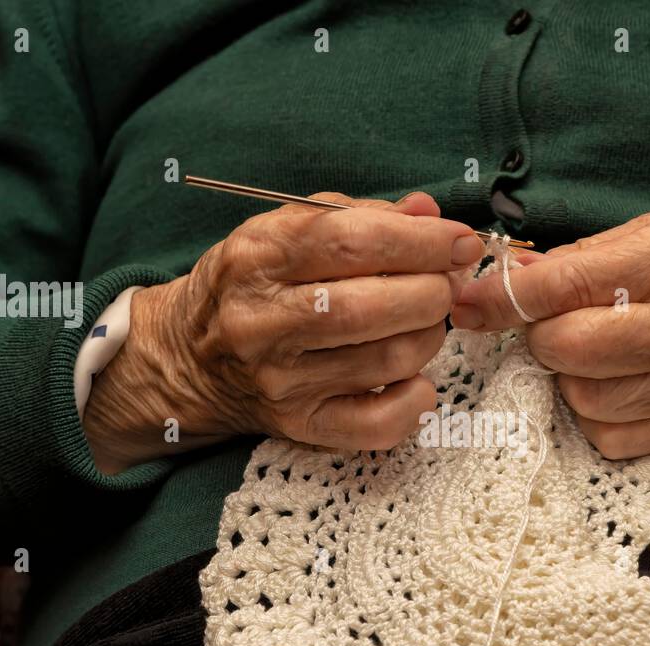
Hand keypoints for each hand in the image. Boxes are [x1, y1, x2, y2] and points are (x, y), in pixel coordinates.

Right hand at [83, 192, 486, 473]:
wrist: (190, 358)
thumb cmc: (253, 285)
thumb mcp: (287, 230)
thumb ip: (360, 216)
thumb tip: (430, 215)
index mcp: (257, 259)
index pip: (351, 243)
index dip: (421, 241)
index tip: (460, 241)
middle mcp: (262, 323)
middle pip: (373, 307)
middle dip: (433, 290)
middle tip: (445, 283)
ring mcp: (281, 382)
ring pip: (389, 360)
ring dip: (428, 336)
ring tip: (423, 321)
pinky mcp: (300, 427)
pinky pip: (379, 424)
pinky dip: (416, 399)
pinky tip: (413, 376)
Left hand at [451, 201, 649, 458]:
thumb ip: (595, 254)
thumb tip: (512, 276)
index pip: (566, 283)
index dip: (502, 293)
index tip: (471, 298)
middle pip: (567, 348)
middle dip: (538, 335)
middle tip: (549, 320)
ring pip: (583, 399)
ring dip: (563, 377)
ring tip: (585, 351)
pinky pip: (612, 438)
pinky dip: (593, 415)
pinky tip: (609, 386)